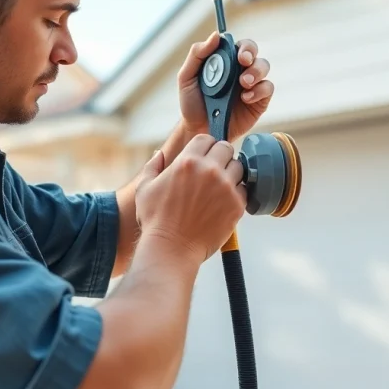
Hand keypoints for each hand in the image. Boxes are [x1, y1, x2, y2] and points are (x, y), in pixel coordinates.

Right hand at [133, 134, 245, 265]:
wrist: (171, 250)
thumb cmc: (155, 221)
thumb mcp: (144, 188)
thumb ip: (153, 166)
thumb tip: (159, 154)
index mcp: (187, 161)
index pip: (206, 138)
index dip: (204, 146)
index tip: (203, 157)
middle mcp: (209, 170)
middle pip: (226, 148)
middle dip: (220, 156)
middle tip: (213, 170)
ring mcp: (226, 187)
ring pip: (238, 167)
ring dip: (231, 173)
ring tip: (219, 186)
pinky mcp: (237, 205)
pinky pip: (244, 189)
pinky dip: (236, 193)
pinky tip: (224, 202)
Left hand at [178, 31, 272, 141]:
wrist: (198, 130)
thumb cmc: (192, 103)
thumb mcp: (187, 77)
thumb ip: (197, 55)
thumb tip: (215, 36)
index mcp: (224, 61)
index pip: (238, 45)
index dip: (242, 45)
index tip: (238, 53)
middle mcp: (239, 70)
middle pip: (254, 53)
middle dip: (251, 55)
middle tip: (244, 63)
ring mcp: (250, 85)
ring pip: (264, 68)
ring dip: (256, 72)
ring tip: (243, 83)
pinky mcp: (258, 101)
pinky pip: (267, 89)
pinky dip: (259, 91)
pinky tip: (246, 98)